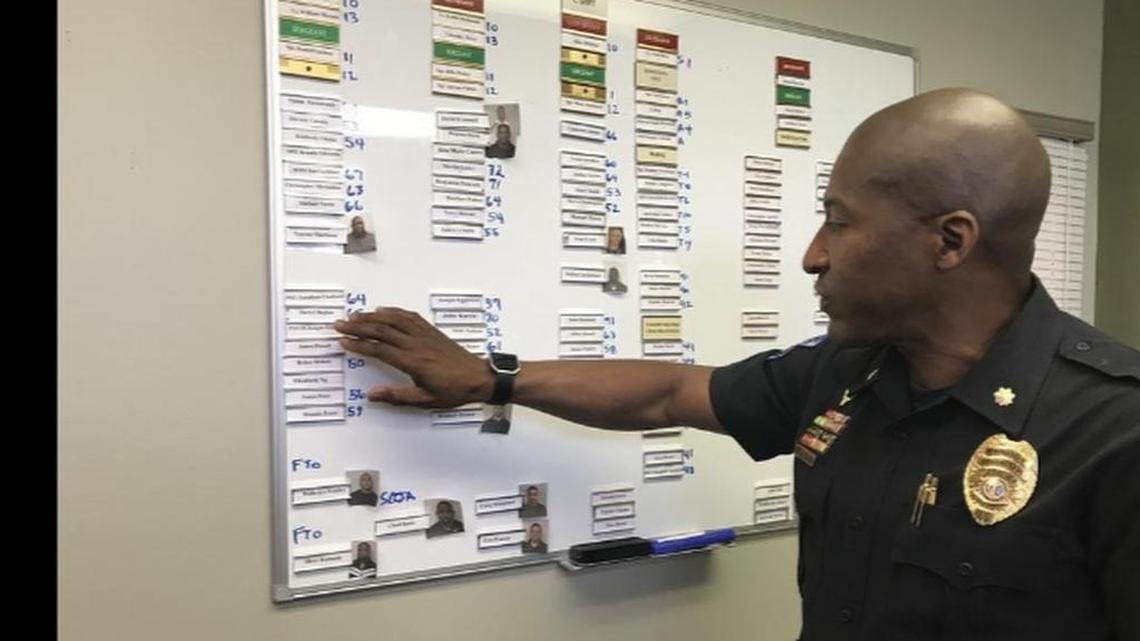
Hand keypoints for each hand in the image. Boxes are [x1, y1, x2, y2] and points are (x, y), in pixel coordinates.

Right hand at [334, 307, 491, 407]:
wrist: (479, 378)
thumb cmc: (454, 390)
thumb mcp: (424, 400)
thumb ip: (397, 397)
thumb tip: (373, 395)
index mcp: (413, 361)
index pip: (379, 349)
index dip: (359, 344)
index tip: (344, 342)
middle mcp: (417, 344)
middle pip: (382, 330)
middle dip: (358, 326)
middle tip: (340, 325)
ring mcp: (424, 335)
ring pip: (393, 320)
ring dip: (372, 316)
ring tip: (355, 316)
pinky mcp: (431, 331)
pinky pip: (409, 316)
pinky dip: (393, 311)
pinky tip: (383, 310)